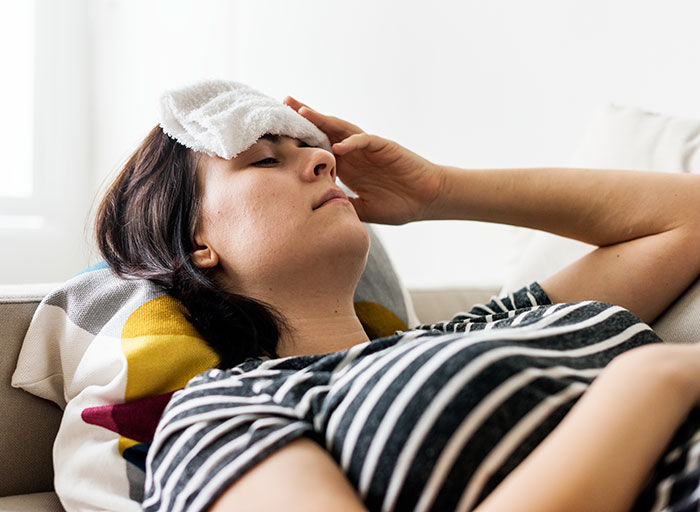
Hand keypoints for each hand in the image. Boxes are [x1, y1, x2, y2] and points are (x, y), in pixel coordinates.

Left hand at [284, 96, 444, 224]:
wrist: (428, 200)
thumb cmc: (399, 204)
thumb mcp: (363, 209)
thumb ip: (343, 205)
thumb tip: (318, 212)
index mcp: (347, 167)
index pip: (319, 148)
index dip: (301, 140)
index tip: (278, 133)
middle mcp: (355, 153)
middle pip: (326, 131)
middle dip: (305, 118)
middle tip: (282, 103)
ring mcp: (369, 148)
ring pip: (342, 129)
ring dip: (323, 120)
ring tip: (302, 112)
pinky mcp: (386, 147)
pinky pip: (367, 141)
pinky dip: (353, 142)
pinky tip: (338, 145)